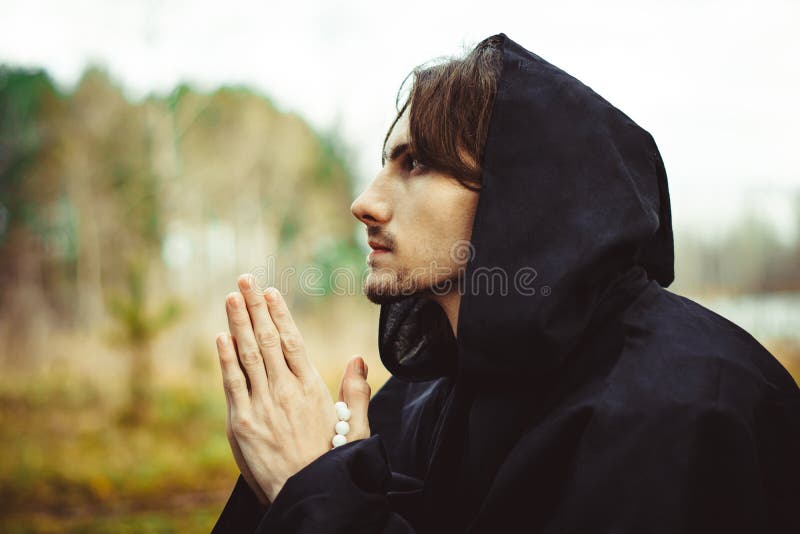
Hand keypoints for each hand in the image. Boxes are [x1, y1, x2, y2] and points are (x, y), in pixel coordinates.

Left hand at [215, 274, 369, 502]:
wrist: (308, 496)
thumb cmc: (332, 463)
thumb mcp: (355, 428)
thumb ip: (356, 392)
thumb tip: (357, 359)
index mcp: (311, 389)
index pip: (293, 342)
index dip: (279, 314)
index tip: (270, 293)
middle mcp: (286, 391)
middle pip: (267, 340)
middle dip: (255, 307)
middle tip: (245, 280)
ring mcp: (262, 405)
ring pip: (248, 354)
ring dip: (238, 323)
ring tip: (231, 297)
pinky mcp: (242, 423)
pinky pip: (233, 383)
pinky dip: (226, 358)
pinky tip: (221, 336)